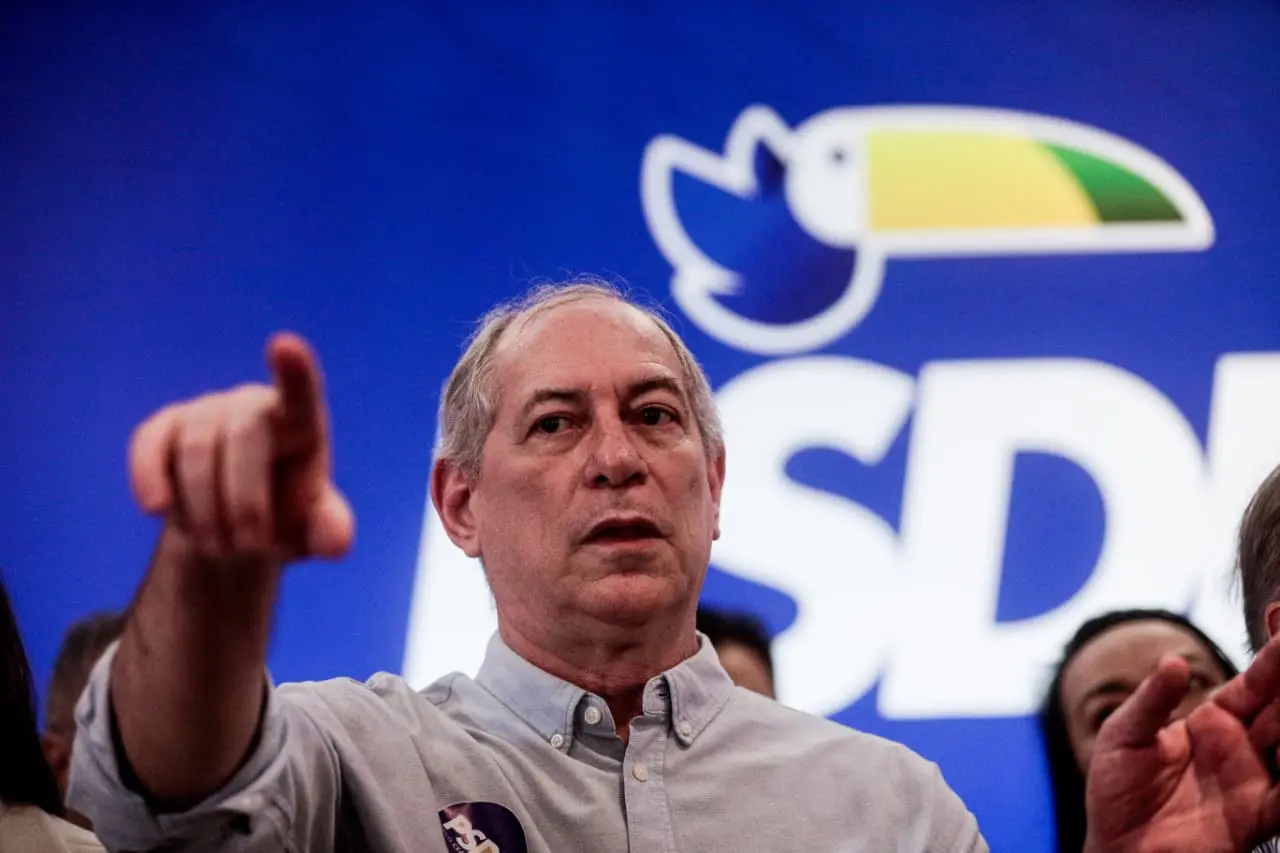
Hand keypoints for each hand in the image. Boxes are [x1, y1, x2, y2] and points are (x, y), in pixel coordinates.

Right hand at [129, 332, 353, 562]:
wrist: (234, 534)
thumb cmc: (286, 522)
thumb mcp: (313, 535)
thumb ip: (330, 533)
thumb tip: (335, 540)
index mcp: (301, 423)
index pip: (301, 390)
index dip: (293, 369)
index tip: (284, 345)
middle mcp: (253, 405)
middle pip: (245, 435)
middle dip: (244, 499)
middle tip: (249, 547)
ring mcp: (206, 411)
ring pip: (198, 447)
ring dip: (206, 507)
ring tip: (219, 546)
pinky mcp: (164, 429)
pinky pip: (151, 444)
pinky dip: (150, 477)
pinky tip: (156, 510)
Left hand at [1083, 634, 1279, 852]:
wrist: (1119, 850)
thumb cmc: (1116, 791)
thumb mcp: (1124, 736)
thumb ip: (1151, 701)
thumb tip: (1172, 662)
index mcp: (1214, 720)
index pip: (1255, 681)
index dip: (1274, 653)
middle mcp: (1243, 745)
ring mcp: (1256, 778)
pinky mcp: (1260, 814)